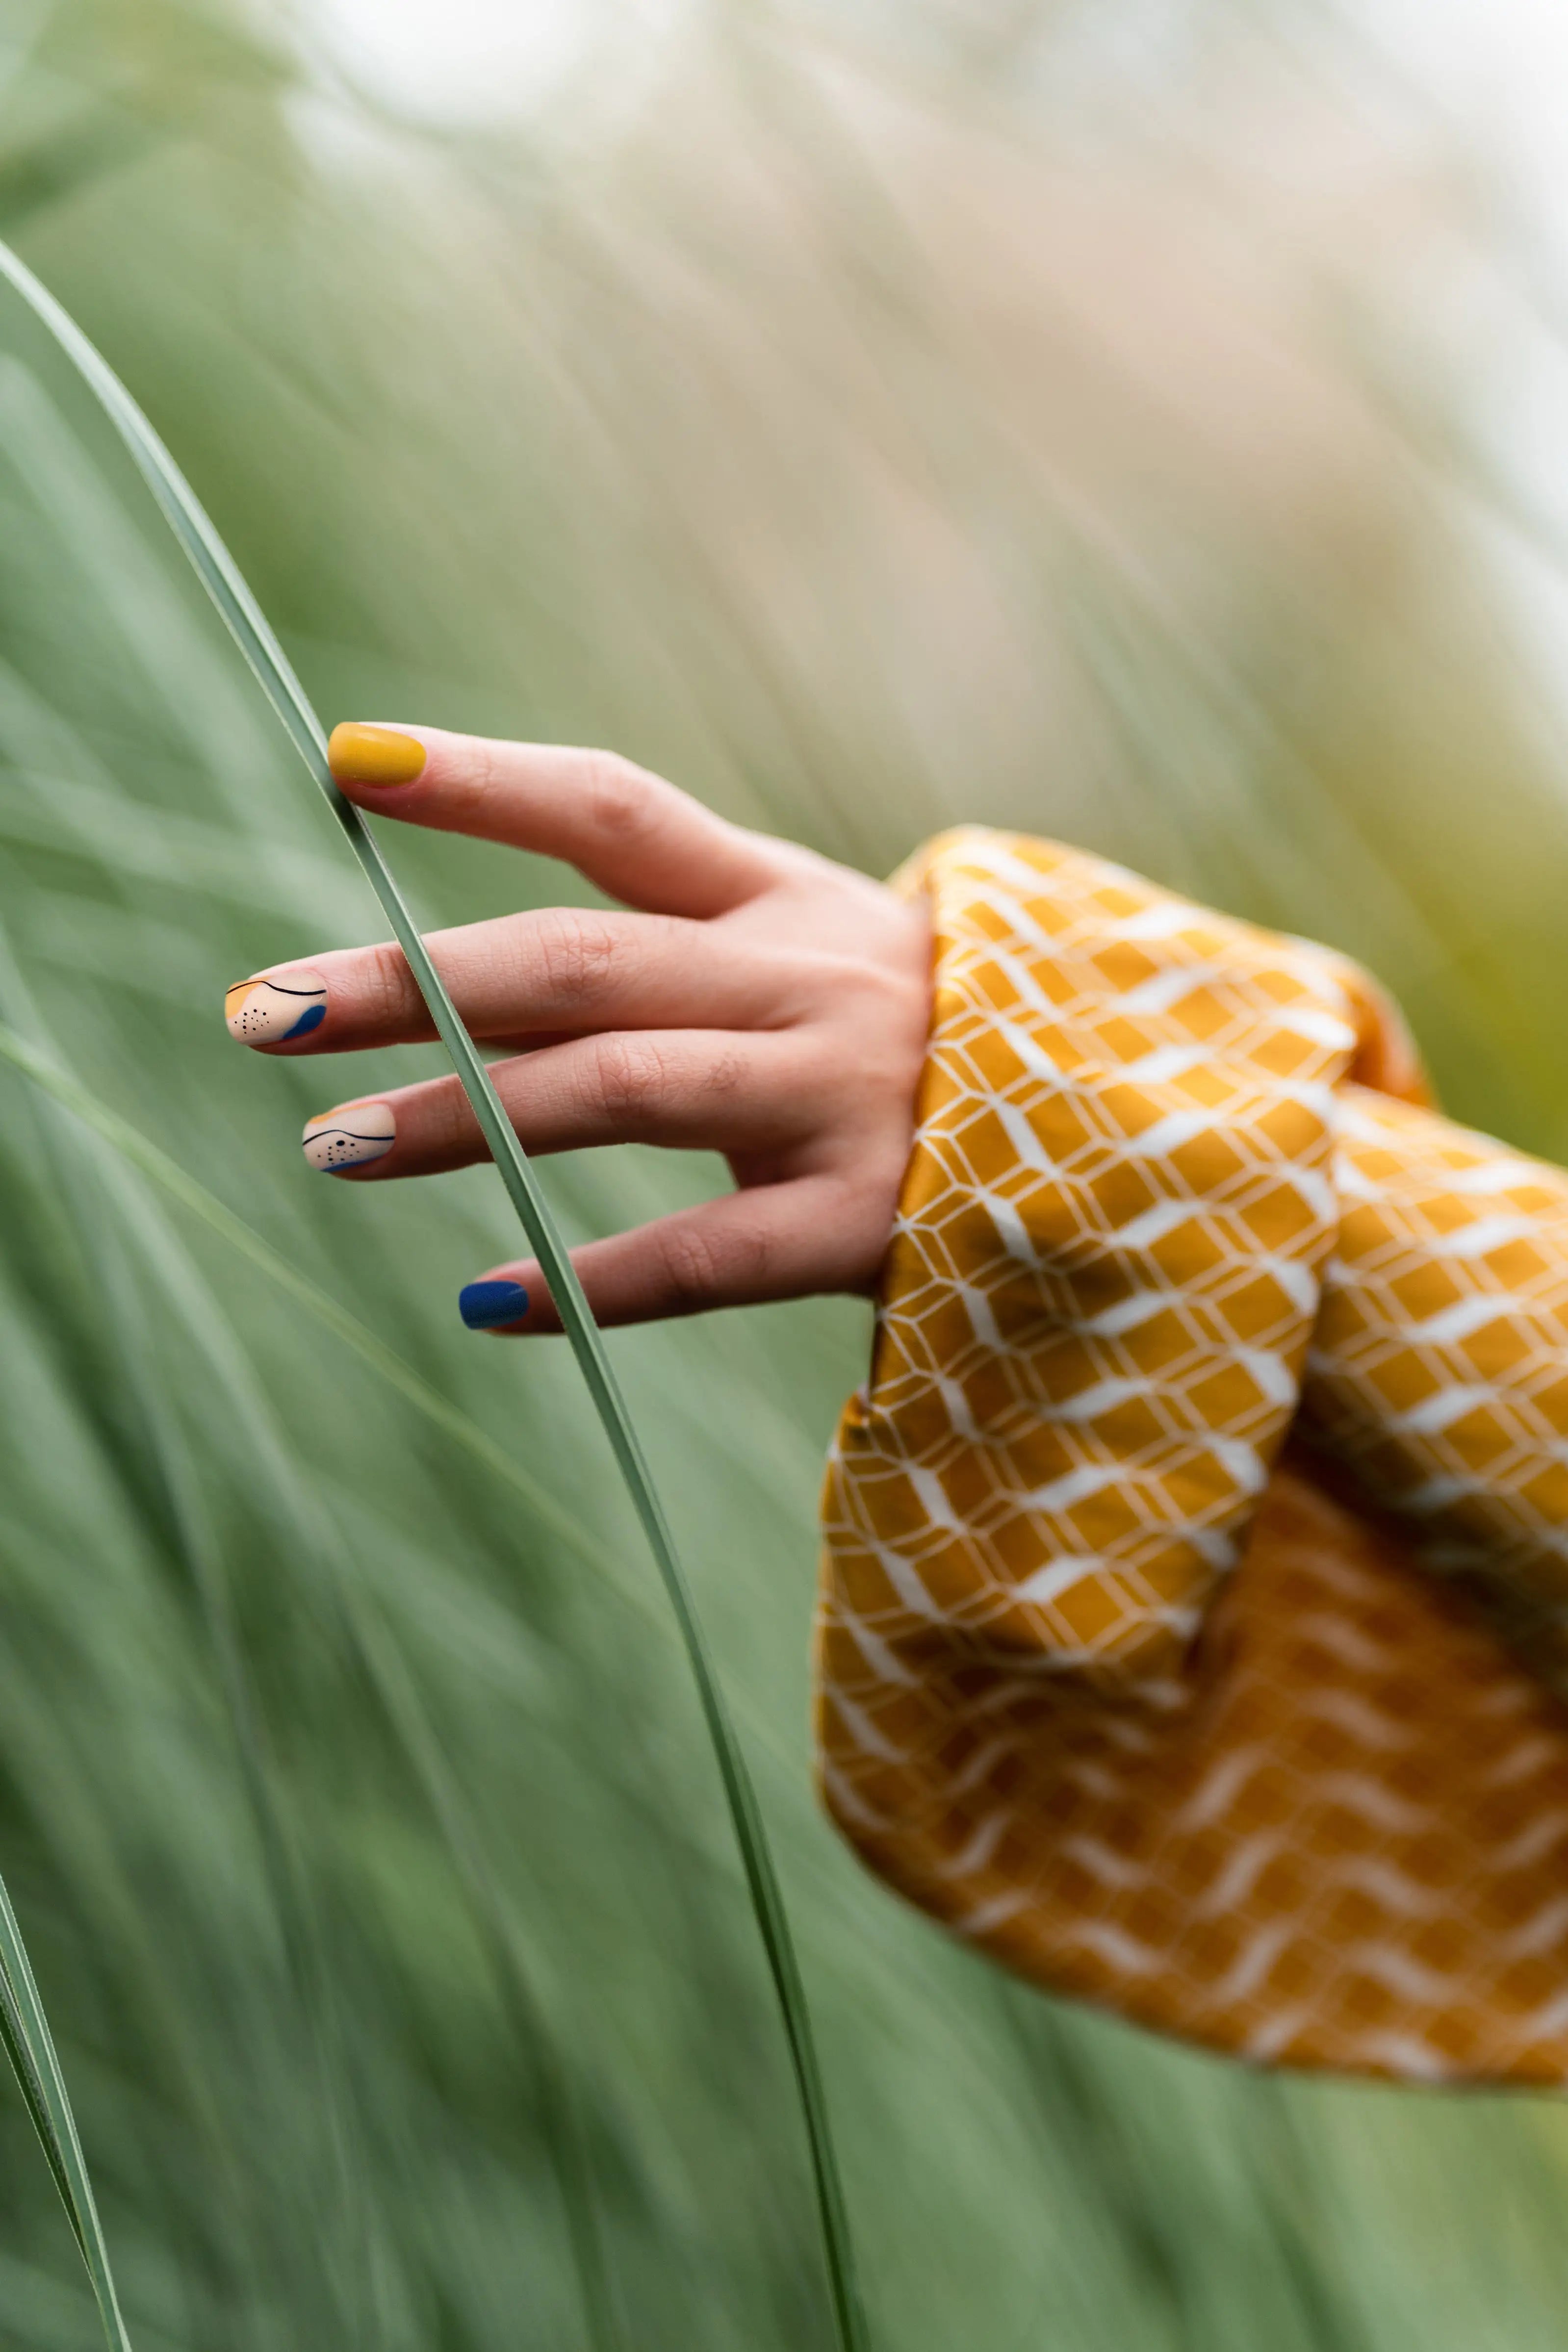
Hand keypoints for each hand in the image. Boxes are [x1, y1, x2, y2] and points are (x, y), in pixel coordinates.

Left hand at [225, 725, 932, 1332]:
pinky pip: (710, 1255)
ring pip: (621, 1089)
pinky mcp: (871, 1220)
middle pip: (580, 957)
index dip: (481, 781)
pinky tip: (485, 1301)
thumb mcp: (810, 950)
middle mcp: (805, 975)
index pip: (616, 809)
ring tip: (331, 1143)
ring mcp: (840, 1095)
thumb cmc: (917, 1040)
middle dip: (414, 980)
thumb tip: (464, 974)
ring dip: (464, 1116)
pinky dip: (591, 1283)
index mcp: (780, 896)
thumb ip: (672, 941)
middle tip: (266, 1013)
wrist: (1123, 1124)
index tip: (344, 758)